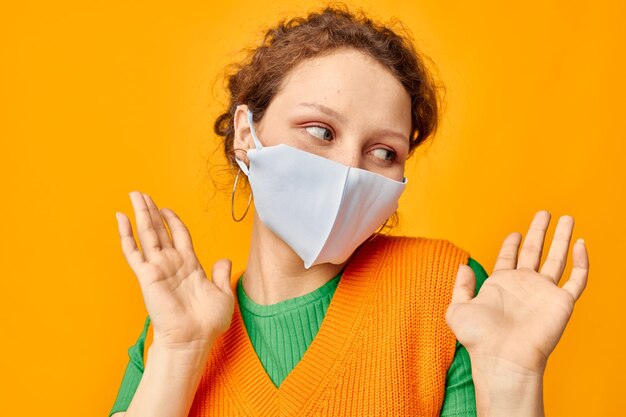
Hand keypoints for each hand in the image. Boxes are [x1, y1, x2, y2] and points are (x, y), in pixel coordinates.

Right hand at [115, 191, 234, 351]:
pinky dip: (126, 234)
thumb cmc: (208, 322)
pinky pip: (133, 251)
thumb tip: (225, 259)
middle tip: (142, 194)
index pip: (179, 235)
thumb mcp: (223, 293)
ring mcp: (158, 268)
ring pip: (147, 234)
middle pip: (160, 230)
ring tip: (134, 195)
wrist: (194, 339)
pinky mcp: (147, 275)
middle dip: (151, 211)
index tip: (166, 209)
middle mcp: (172, 263)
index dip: (173, 221)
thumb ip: (221, 274)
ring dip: (140, 214)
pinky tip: (121, 218)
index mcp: (190, 265)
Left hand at [445, 210, 588, 375]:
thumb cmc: (479, 339)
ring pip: (557, 258)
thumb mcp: (457, 310)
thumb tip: (463, 266)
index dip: (512, 243)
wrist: (503, 358)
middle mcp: (523, 285)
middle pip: (534, 250)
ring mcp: (543, 292)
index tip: (516, 232)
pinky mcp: (561, 302)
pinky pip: (576, 279)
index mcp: (500, 284)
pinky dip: (582, 262)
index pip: (509, 257)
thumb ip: (460, 287)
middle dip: (539, 231)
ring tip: (568, 218)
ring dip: (563, 238)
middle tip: (544, 213)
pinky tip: (581, 244)